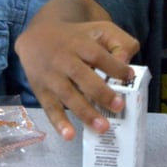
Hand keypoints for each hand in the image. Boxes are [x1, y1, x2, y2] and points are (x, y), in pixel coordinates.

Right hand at [15, 18, 138, 140]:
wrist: (36, 36)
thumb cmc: (76, 37)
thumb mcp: (99, 30)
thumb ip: (119, 42)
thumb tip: (127, 63)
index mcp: (80, 44)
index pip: (97, 55)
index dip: (114, 66)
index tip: (129, 76)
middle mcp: (63, 60)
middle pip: (82, 76)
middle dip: (101, 92)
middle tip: (119, 106)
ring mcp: (51, 77)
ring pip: (68, 95)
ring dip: (85, 113)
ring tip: (103, 127)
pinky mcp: (41, 91)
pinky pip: (50, 108)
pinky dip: (59, 123)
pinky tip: (69, 136)